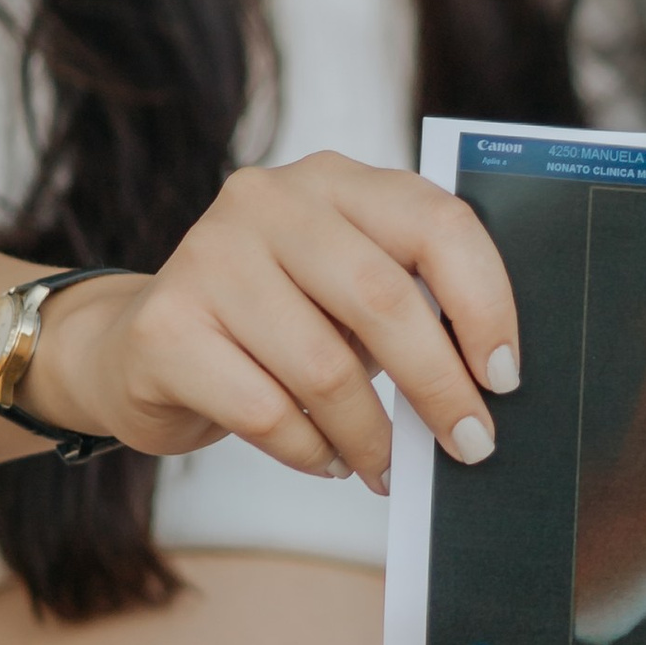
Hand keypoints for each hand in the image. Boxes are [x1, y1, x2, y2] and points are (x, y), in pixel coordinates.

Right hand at [32, 151, 517, 492]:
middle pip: (383, 299)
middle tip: (470, 444)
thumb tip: (487, 383)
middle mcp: (268, 201)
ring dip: (371, 436)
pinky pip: (265, 411)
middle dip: (439, 387)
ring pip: (324, 368)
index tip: (505, 375)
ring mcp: (208, 257)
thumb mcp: (347, 294)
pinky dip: (310, 450)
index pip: (435, 221)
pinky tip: (325, 458)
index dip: (485, 302)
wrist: (140, 348)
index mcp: (335, 179)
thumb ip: (410, 308)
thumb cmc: (275, 324)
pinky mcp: (165, 327)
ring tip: (385, 465)